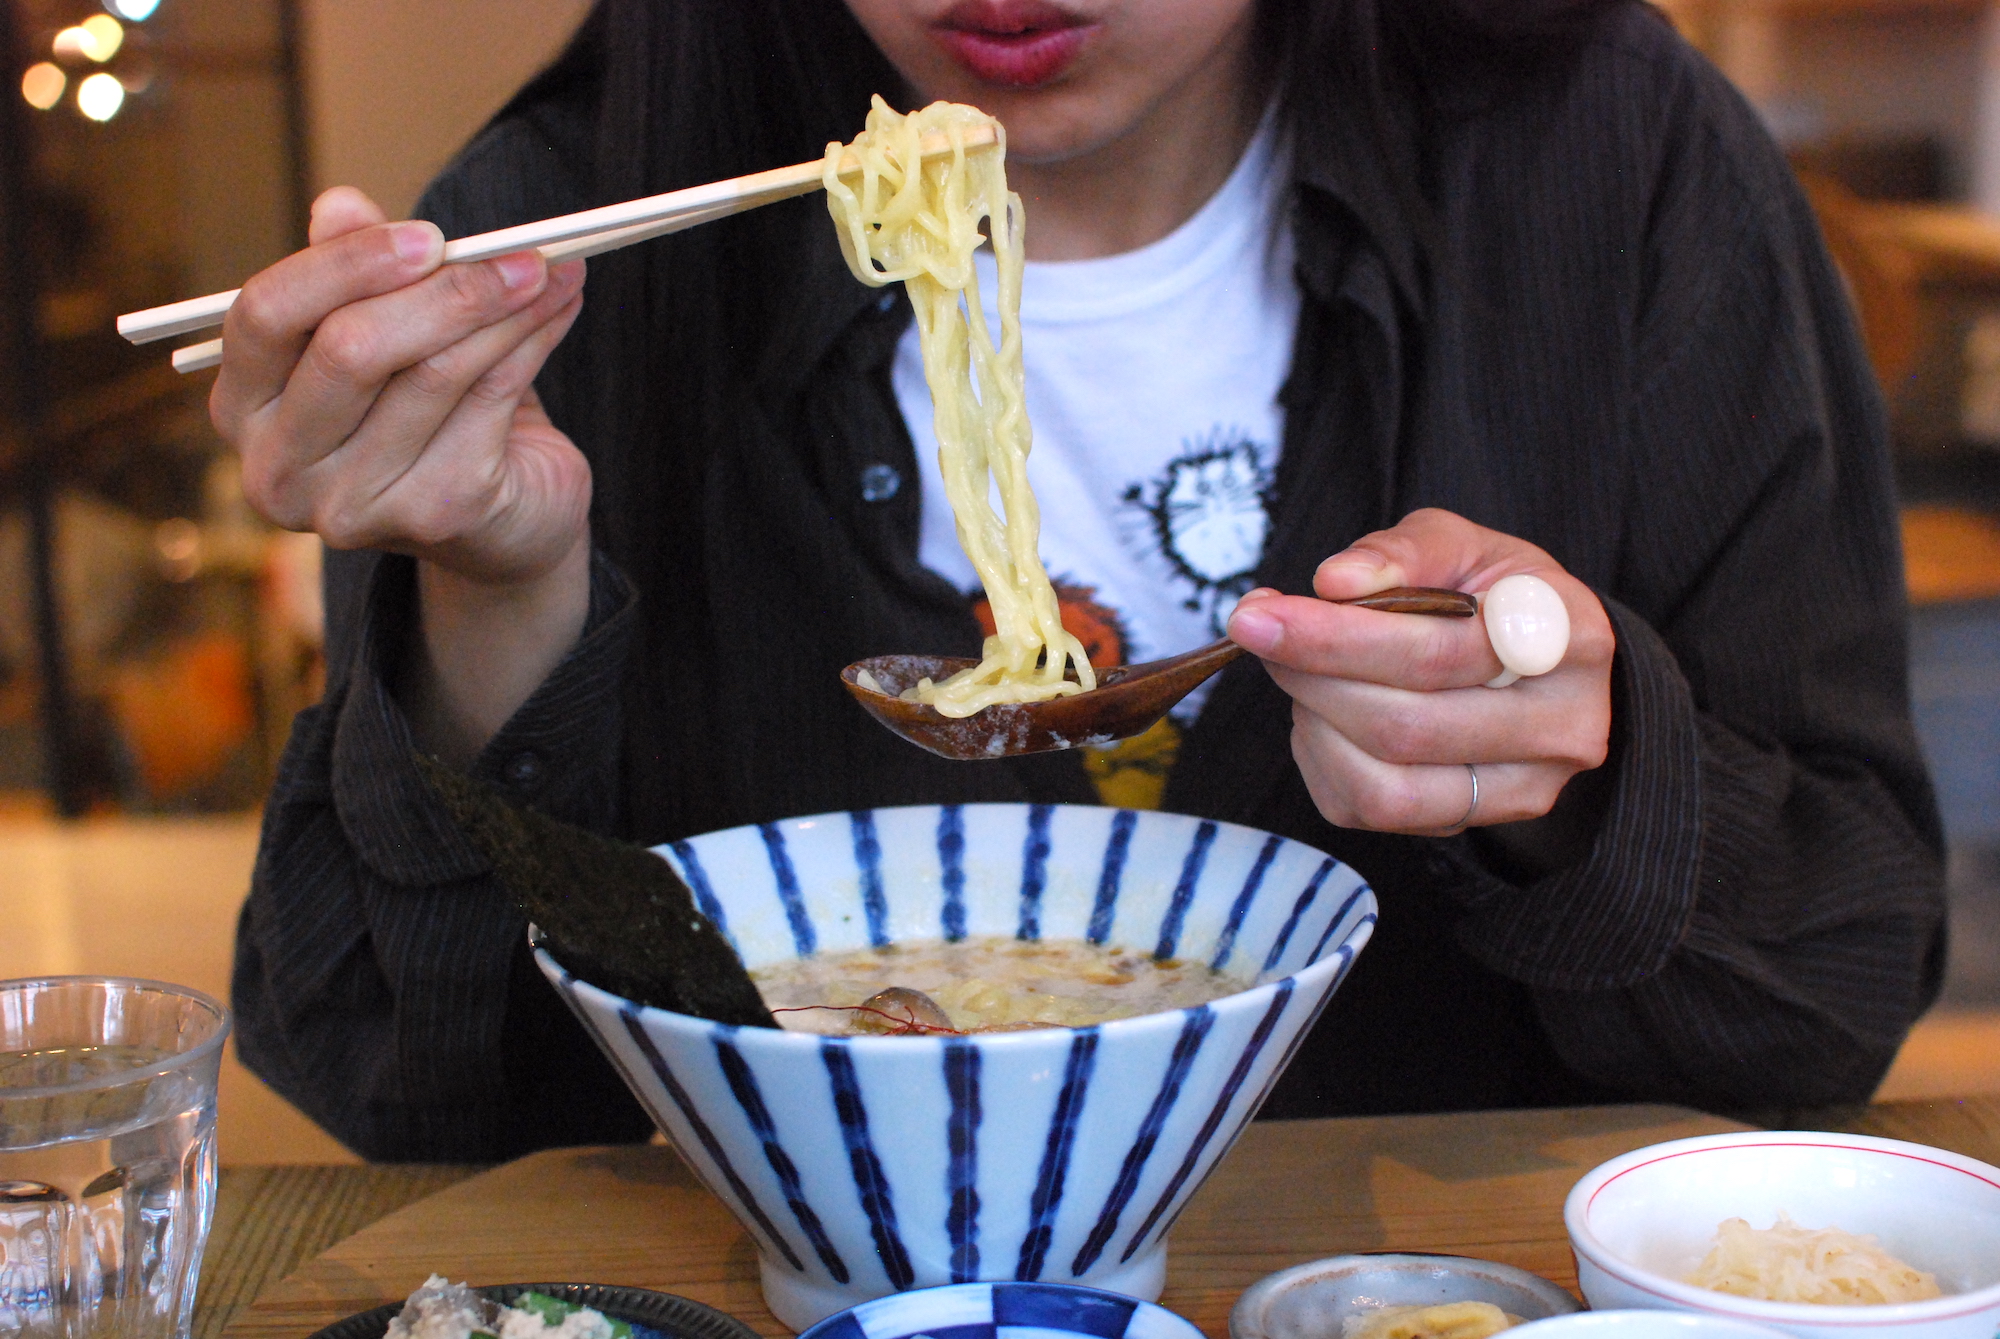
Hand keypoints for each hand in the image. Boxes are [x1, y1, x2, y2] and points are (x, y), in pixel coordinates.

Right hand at [210, 187, 594, 762]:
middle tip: (520, 250)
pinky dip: (533, 345)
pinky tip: (560, 311)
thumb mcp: (383, 333)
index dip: (345, 265)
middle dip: (446, 289)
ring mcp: (352, 503)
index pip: (265, 315)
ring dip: (507, 310)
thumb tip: (340, 205)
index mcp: (243, 406)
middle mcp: (279, 467)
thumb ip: (354, 273)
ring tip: (555, 270)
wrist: (500, 519)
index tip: (427, 235)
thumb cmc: (427, 412)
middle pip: (352, 348)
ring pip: (434, 372)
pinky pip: (488, 401)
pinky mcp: (434, 514)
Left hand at [1225, 508, 1613, 841]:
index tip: (1263, 610)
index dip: (1348, 635)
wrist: (1536, 669)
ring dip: (1313, 718)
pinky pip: (1365, 808)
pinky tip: (1322, 711)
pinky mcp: (1467, 824)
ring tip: (1295, 667)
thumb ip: (1404, 551)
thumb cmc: (1492, 598)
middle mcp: (1564, 729)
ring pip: (1386, 782)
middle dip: (1311, 673)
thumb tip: (1334, 583)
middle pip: (1408, 722)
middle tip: (1258, 627)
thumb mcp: (1463, 547)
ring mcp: (1520, 791)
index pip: (1451, 649)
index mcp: (1572, 639)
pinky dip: (1319, 755)